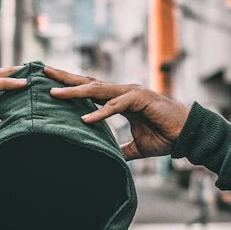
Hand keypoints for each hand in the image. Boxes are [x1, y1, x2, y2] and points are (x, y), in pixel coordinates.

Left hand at [44, 66, 188, 160]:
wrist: (187, 136)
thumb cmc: (164, 137)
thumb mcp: (135, 147)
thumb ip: (119, 148)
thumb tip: (107, 158)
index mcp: (120, 99)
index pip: (90, 90)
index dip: (70, 86)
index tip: (50, 83)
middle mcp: (123, 92)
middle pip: (89, 82)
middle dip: (65, 77)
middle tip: (43, 71)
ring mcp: (131, 93)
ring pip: (98, 90)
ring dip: (76, 92)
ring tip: (55, 94)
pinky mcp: (141, 100)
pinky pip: (116, 106)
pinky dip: (100, 113)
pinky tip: (85, 119)